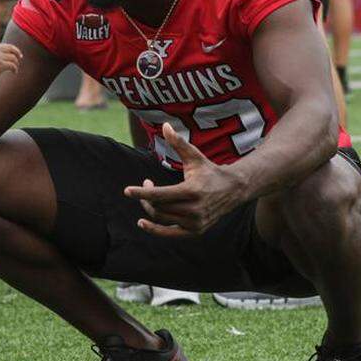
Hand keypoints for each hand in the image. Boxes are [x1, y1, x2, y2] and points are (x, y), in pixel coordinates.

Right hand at [0, 43, 22, 80]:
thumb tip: (10, 53)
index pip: (9, 46)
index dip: (16, 50)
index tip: (19, 55)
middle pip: (12, 51)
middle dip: (18, 55)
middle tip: (19, 60)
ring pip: (13, 59)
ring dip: (16, 64)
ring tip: (15, 69)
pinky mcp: (0, 65)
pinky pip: (12, 66)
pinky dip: (15, 69)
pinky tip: (14, 72)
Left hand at [123, 123, 244, 237]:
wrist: (233, 190)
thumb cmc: (209, 171)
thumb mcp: (195, 157)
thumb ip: (178, 143)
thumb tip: (164, 125)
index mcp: (193, 191)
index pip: (160, 195)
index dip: (142, 193)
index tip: (127, 191)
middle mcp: (194, 209)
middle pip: (159, 207)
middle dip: (146, 197)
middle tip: (146, 184)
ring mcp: (195, 222)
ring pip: (162, 218)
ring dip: (150, 208)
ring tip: (149, 197)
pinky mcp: (195, 231)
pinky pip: (169, 234)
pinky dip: (155, 230)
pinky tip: (142, 222)